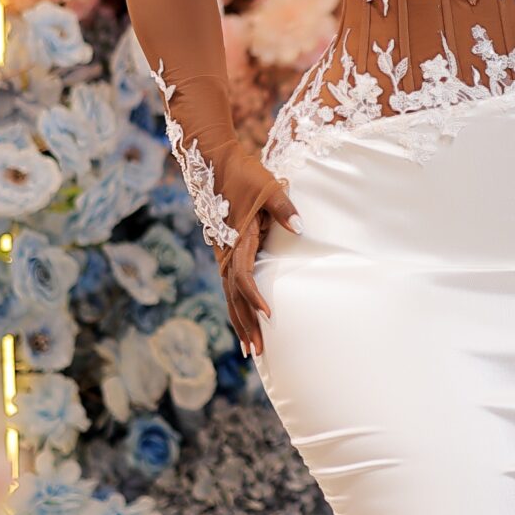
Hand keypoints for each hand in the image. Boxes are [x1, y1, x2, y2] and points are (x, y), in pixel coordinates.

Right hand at [211, 139, 298, 356]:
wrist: (215, 161)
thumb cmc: (245, 173)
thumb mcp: (269, 186)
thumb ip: (285, 207)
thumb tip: (300, 227)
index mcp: (238, 238)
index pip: (244, 277)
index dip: (255, 298)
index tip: (269, 316)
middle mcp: (226, 251)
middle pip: (234, 296)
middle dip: (246, 324)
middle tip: (258, 352)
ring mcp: (222, 253)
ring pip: (229, 295)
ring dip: (239, 321)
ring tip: (250, 348)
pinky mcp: (224, 251)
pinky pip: (229, 286)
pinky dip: (236, 306)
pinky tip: (243, 320)